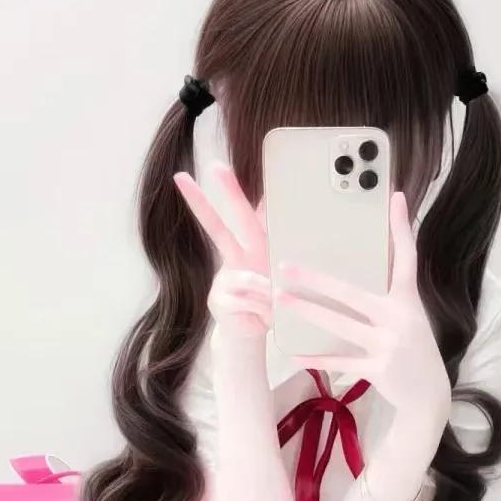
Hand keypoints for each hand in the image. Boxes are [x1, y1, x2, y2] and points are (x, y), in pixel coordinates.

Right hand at [174, 163, 269, 342]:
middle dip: (207, 200)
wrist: (251, 333)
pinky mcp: (219, 301)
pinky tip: (267, 318)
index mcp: (251, 247)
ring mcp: (223, 280)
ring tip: (278, 306)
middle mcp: (233, 258)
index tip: (219, 167)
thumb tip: (293, 224)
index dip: (232, 191)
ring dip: (269, 295)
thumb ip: (283, 251)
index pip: (243, 214)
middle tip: (209, 169)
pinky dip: (266, 312)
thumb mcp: (282, 277)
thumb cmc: (269, 299)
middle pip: (218, 227)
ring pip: (248, 279)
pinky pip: (251, 302)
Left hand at [276, 192, 450, 421]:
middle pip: (352, 293)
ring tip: (282, 302)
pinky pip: (340, 361)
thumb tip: (361, 273)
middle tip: (285, 267)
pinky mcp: (379, 369)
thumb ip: (390, 293)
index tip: (396, 198)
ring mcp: (389, 344)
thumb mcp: (409, 316)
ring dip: (308, 312)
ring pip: (340, 324)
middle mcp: (399, 318)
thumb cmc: (411, 350)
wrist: (428, 396)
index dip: (401, 228)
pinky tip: (295, 353)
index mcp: (407, 300)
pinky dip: (317, 359)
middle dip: (316, 279)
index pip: (406, 257)